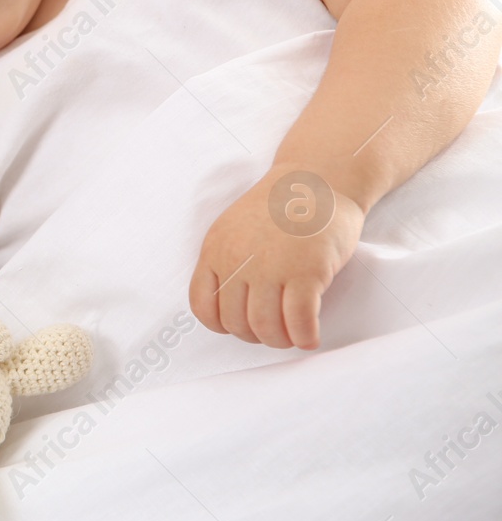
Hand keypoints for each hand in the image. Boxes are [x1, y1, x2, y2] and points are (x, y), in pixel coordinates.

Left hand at [189, 163, 366, 349]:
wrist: (318, 179)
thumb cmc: (280, 207)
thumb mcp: (234, 228)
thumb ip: (227, 261)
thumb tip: (230, 303)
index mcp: (216, 250)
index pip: (203, 306)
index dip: (221, 325)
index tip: (239, 325)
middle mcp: (239, 260)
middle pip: (235, 323)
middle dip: (255, 336)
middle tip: (273, 331)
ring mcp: (272, 267)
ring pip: (266, 328)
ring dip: (280, 341)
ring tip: (292, 335)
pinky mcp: (307, 272)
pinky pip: (299, 322)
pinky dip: (305, 337)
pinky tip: (310, 336)